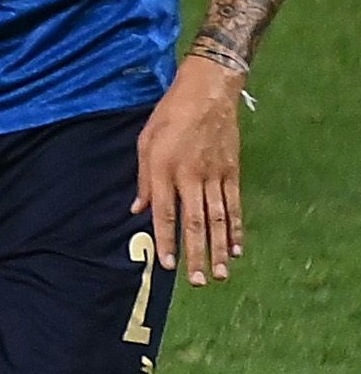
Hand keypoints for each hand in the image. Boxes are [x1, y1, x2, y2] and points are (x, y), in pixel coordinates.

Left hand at [134, 59, 245, 284]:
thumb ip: (142, 180)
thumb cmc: (169, 116)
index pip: (165, 214)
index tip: (168, 266)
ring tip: (219, 274)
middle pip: (195, 223)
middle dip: (196, 254)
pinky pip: (234, 205)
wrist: (208, 91)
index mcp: (164, 170)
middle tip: (196, 282)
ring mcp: (215, 175)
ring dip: (219, 249)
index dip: (167, 241)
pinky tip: (237, 249)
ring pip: (218, 219)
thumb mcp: (145, 143)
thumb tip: (136, 211)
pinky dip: (236, 228)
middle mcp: (191, 176)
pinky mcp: (232, 171)